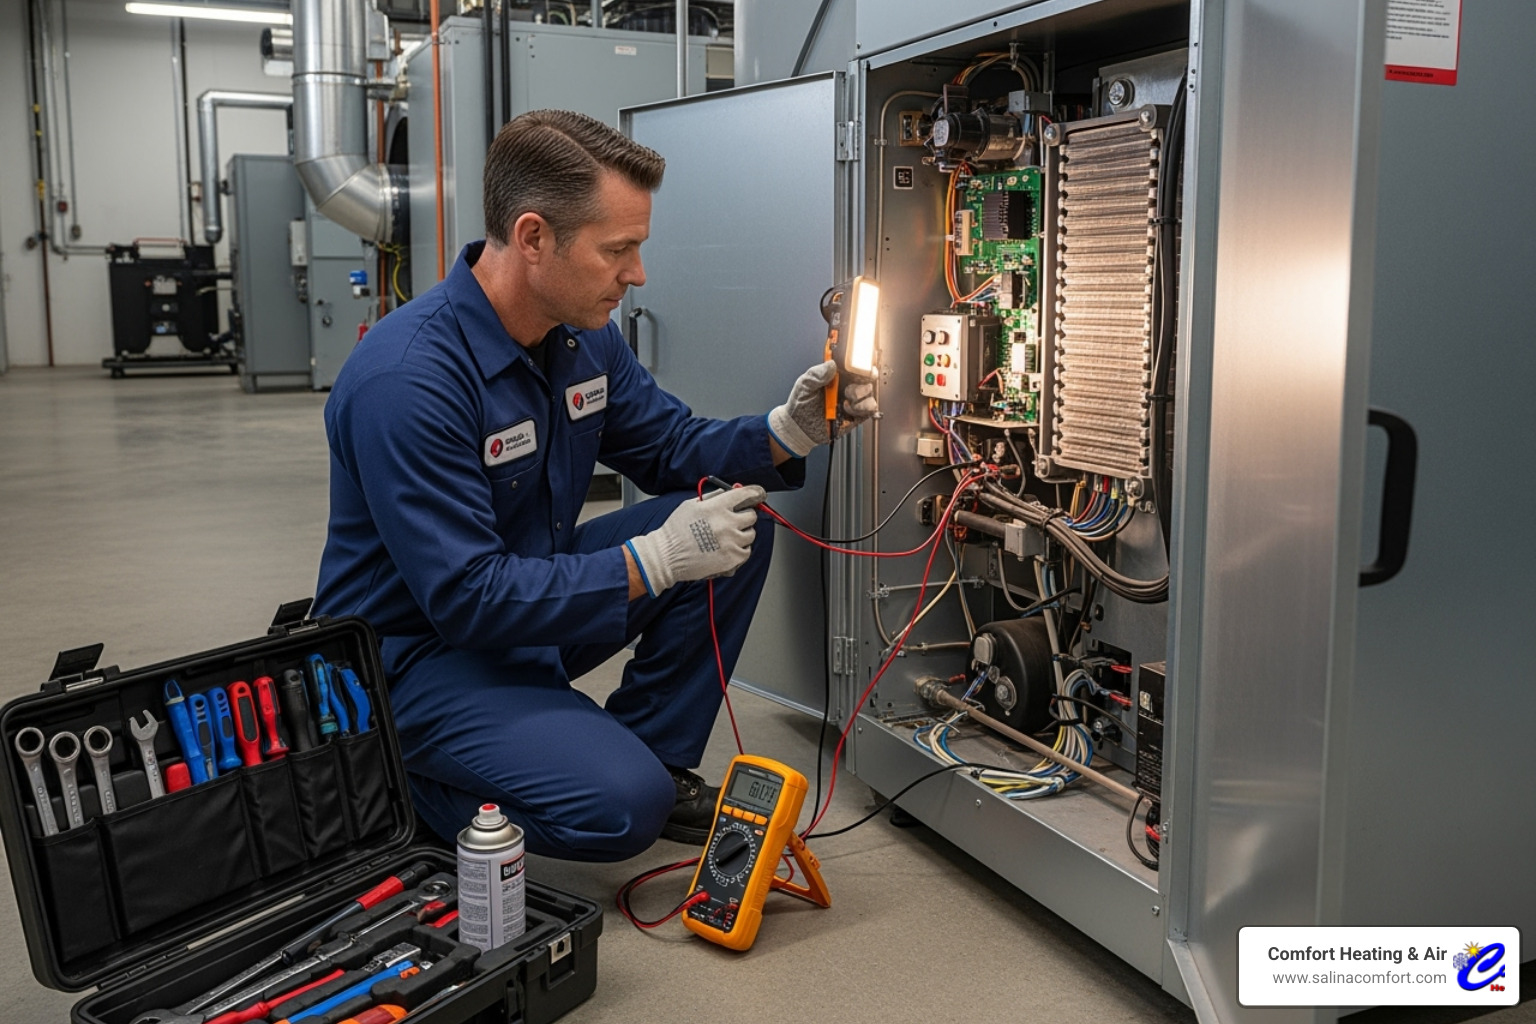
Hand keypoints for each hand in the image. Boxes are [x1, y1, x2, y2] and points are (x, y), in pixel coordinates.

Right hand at [625, 486, 766, 596]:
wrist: (666, 556)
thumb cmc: (675, 530)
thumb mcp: (691, 505)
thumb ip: (713, 496)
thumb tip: (730, 491)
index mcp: (717, 507)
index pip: (745, 494)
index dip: (755, 493)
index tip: (759, 494)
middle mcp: (727, 523)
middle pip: (751, 515)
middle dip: (744, 516)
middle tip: (733, 520)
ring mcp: (731, 542)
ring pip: (751, 534)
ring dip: (742, 533)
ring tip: (726, 537)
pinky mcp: (731, 559)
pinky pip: (747, 551)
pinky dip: (740, 549)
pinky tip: (727, 548)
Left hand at [767, 360, 879, 457]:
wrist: (800, 428)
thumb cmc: (801, 405)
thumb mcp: (804, 385)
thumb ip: (816, 374)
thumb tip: (830, 365)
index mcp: (836, 374)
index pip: (852, 361)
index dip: (859, 358)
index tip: (855, 361)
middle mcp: (847, 384)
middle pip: (867, 373)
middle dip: (863, 376)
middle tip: (849, 383)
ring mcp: (853, 399)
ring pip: (869, 391)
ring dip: (860, 393)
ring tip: (846, 398)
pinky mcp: (857, 414)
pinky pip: (869, 408)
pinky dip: (861, 407)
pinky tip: (847, 408)